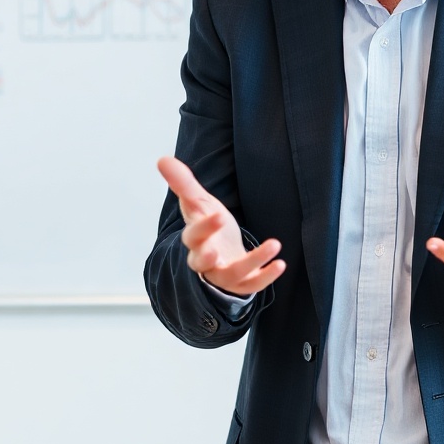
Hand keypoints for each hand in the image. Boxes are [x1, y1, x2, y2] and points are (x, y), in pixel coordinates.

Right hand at [158, 156, 285, 299]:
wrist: (221, 252)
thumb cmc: (208, 225)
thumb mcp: (198, 203)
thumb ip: (183, 183)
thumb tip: (162, 159)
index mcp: (193, 240)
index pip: (192, 236)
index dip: (203, 228)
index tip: (218, 215)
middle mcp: (204, 260)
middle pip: (201, 261)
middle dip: (209, 256)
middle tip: (218, 250)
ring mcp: (222, 274)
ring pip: (232, 274)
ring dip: (253, 261)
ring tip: (274, 244)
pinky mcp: (240, 283)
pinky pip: (251, 285)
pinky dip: (266, 277)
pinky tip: (281, 263)